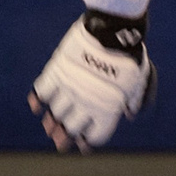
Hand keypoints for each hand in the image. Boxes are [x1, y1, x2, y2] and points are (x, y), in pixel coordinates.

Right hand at [30, 15, 155, 151]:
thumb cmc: (129, 55)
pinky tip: (36, 106)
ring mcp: (69, 88)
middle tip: (59, 141)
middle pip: (71, 128)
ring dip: (52, 122)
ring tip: (50, 126)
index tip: (82, 144)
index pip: (95, 135)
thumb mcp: (138, 80)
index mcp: (108, 108)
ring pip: (56, 113)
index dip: (88, 141)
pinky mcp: (57, 72)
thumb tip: (130, 115)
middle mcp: (86, 103)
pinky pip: (42, 91)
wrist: (112, 30)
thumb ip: (134, 100)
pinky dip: (37, 100)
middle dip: (65, 136)